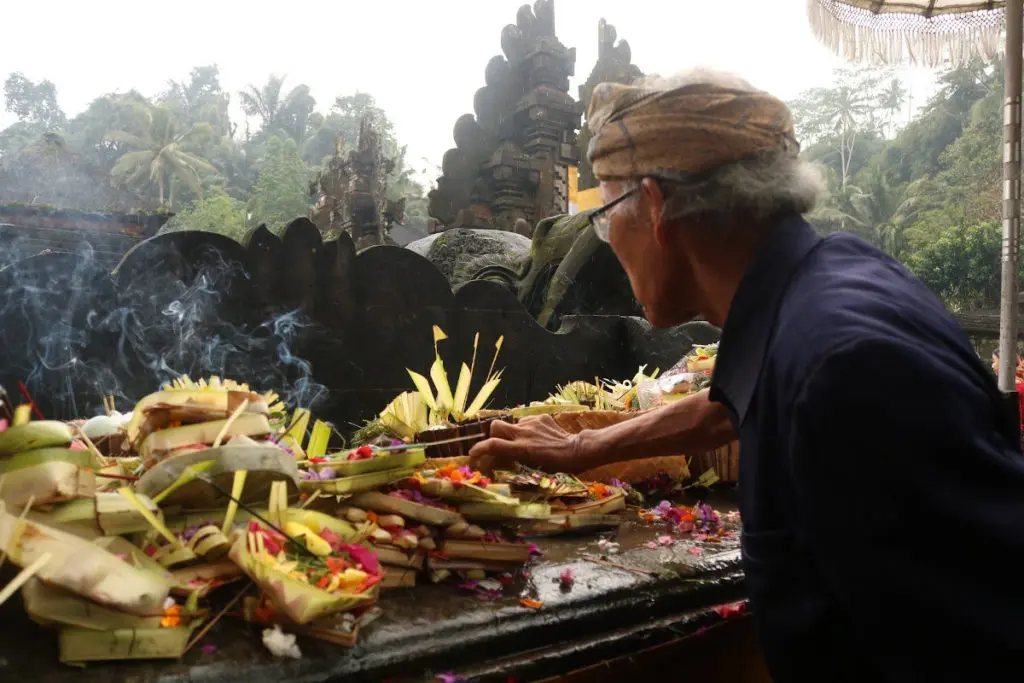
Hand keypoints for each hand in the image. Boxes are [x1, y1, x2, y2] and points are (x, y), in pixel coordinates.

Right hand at [469, 415, 587, 473]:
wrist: (576, 450)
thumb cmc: (556, 464)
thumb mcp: (532, 465)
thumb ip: (516, 456)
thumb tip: (502, 454)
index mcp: (521, 449)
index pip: (493, 445)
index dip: (479, 448)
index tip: (473, 453)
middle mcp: (524, 434)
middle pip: (496, 426)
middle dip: (492, 433)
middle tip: (498, 442)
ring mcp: (532, 423)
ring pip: (513, 424)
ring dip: (514, 432)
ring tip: (526, 442)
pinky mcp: (541, 417)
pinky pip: (527, 421)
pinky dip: (528, 428)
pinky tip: (538, 436)